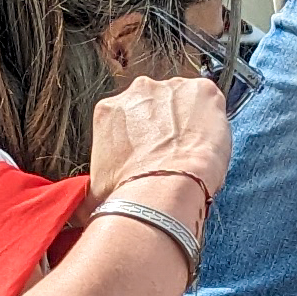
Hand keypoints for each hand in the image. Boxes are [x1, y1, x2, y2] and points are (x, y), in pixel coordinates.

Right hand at [88, 75, 228, 212]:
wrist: (163, 191)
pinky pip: (210, 99)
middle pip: (155, 104)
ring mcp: (172, 87)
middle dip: (162, 125)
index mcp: (108, 110)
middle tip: (171, 154)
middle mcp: (138, 91)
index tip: (147, 155)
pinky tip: (209, 142)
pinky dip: (212, 117)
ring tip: (192, 150)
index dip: (138, 137)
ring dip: (187, 120)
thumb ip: (92, 186)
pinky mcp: (202, 90)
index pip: (126, 117)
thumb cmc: (128, 193)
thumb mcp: (95, 190)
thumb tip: (85, 208)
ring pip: (183, 100)